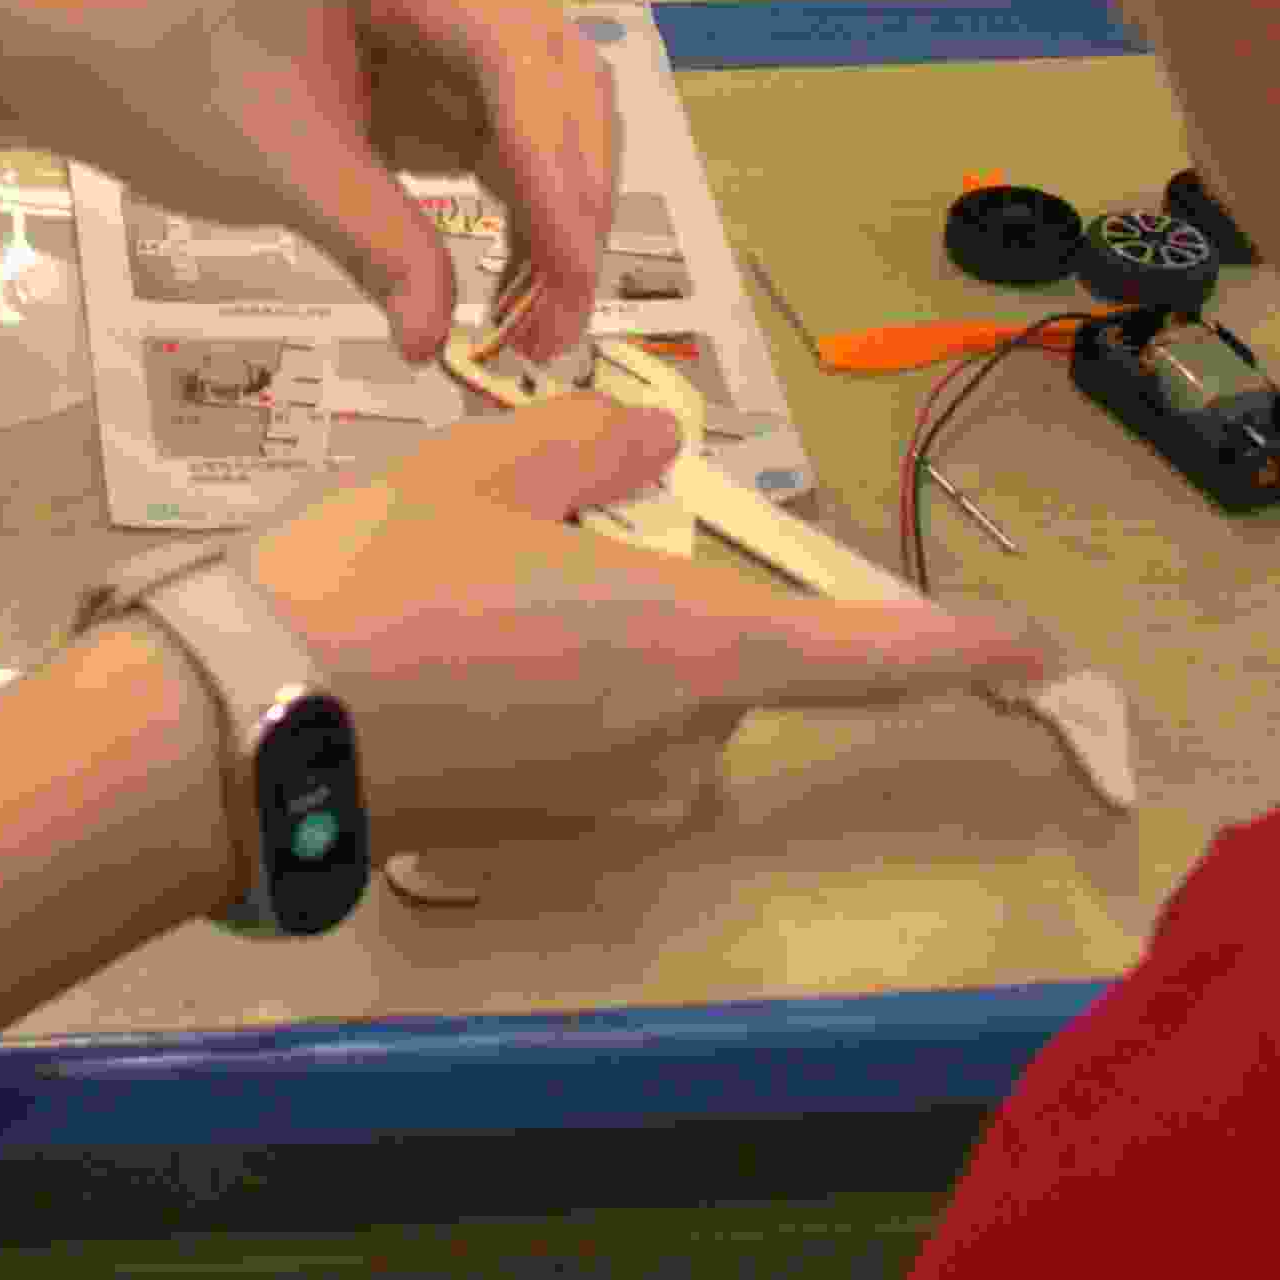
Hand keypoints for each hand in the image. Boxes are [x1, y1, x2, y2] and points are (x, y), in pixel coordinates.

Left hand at [0, 0, 614, 368]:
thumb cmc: (161, 87)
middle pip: (552, 73)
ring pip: (547, 102)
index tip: (576, 273)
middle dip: (568, 201)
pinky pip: (506, 121)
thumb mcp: (269, 167)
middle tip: (560, 325)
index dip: (557, 169)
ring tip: (537, 324)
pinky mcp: (439, 39)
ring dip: (554, 210)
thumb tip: (433, 340)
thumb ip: (370, 244)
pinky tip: (514, 284)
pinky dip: (518, 199)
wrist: (95, 59)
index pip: (512, 53)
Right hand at [232, 399, 1057, 863]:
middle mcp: (673, 747)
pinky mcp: (536, 838)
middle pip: (729, 668)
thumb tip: (658, 441)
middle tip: (543, 539)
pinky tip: (445, 657)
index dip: (962, 650)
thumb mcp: (479, 470)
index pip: (869, 656)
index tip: (1039, 652)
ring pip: (653, 711)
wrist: (241, 730)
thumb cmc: (375, 580)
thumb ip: (589, 448)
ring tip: (474, 591)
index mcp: (689, 647)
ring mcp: (604, 806)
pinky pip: (585, 754)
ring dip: (605, 655)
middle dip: (667, 603)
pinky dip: (547, 705)